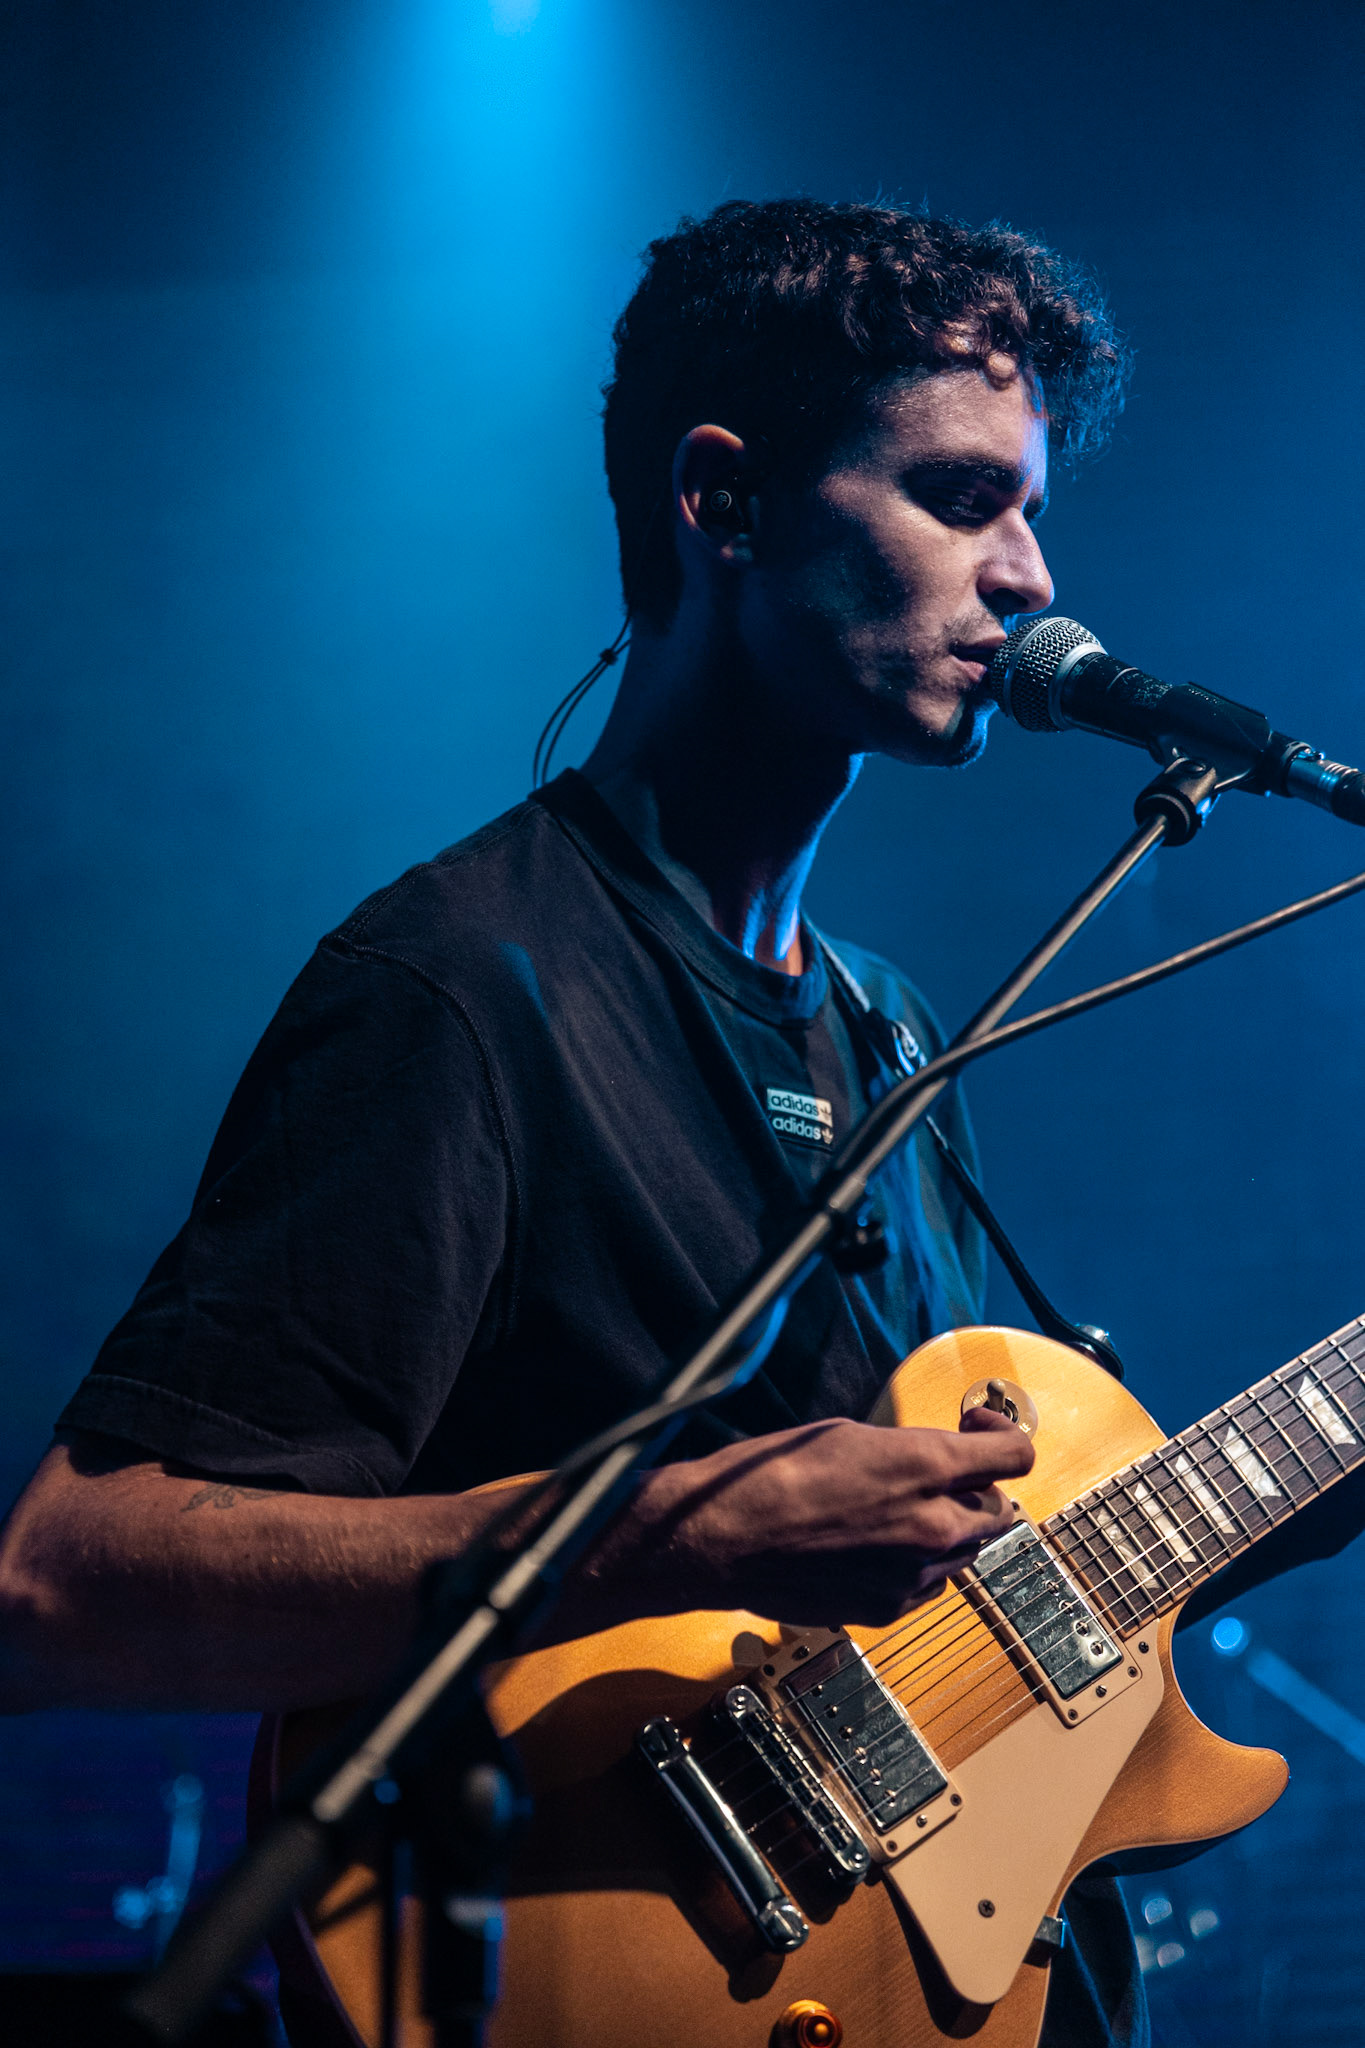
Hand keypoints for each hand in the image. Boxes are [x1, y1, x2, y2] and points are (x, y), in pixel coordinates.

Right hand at [636, 1407, 1032, 1626]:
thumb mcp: (849, 1434)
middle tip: (940, 1475)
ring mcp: (913, 1573)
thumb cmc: (771, 1474)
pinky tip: (873, 1545)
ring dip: (947, 1529)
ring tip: (896, 1512)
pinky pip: (927, 1584)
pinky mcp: (888, 1607)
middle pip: (996, 1510)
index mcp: (924, 1466)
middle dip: (974, 1489)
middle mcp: (932, 1524)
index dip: (1002, 1435)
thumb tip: (940, 1458)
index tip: (980, 1430)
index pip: (1014, 1454)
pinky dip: (916, 1564)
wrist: (722, 1537)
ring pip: (965, 1551)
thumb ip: (910, 1450)